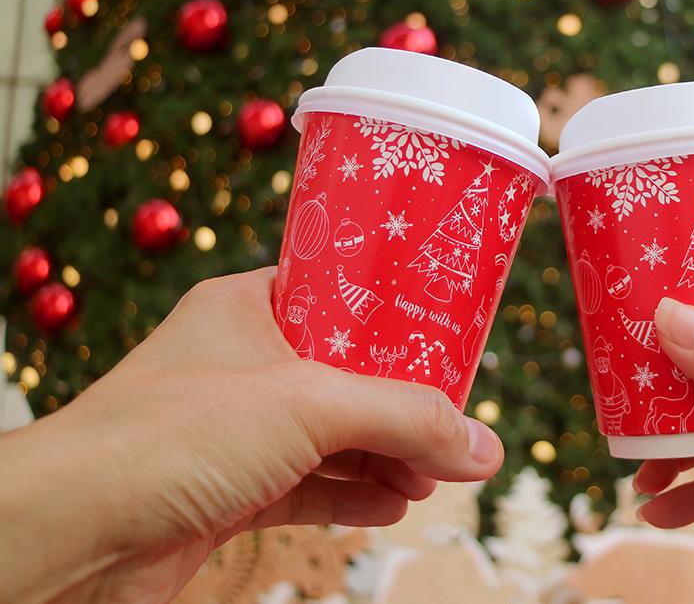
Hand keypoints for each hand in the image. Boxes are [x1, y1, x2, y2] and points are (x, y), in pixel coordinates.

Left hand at [0, 268, 501, 603]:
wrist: (71, 534)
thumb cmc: (170, 436)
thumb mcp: (310, 404)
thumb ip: (405, 419)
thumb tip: (485, 447)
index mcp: (248, 308)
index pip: (339, 296)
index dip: (396, 315)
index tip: (449, 332)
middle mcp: (241, 365)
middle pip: (347, 375)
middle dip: (405, 403)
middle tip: (457, 421)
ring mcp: (235, 432)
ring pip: (333, 436)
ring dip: (387, 455)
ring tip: (439, 473)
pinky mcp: (229, 492)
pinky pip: (310, 485)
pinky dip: (355, 494)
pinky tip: (395, 504)